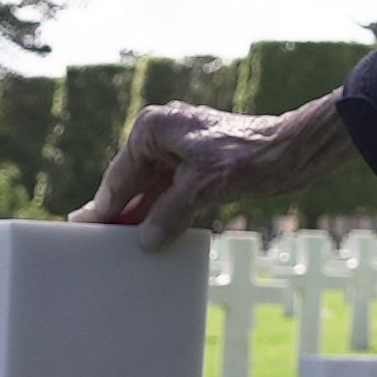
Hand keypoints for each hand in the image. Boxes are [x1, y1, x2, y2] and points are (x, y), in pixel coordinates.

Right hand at [71, 95, 355, 247]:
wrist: (296, 148)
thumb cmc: (250, 155)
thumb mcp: (205, 186)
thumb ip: (170, 213)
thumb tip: (145, 241)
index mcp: (154, 129)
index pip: (119, 177)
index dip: (103, 208)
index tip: (81, 231)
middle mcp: (162, 136)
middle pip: (131, 183)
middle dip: (118, 213)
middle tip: (91, 244)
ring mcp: (180, 152)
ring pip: (150, 191)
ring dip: (140, 218)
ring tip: (117, 247)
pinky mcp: (198, 168)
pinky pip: (170, 195)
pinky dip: (162, 215)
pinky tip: (151, 238)